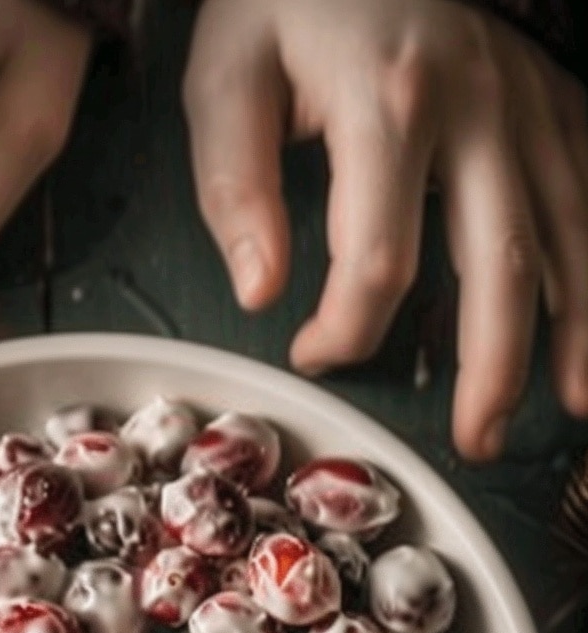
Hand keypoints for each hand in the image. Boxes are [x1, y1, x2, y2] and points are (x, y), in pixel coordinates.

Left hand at [183, 0, 587, 459]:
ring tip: (571, 409)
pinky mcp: (553, 101)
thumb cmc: (285, 3)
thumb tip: (260, 292)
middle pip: (501, 264)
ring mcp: (530, 104)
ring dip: (573, 333)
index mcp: (388, 104)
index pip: (380, 258)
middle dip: (492, 369)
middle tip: (475, 442)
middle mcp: (481, 106)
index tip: (311, 353)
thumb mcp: (227, 79)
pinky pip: (587, 194)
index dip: (346, 329)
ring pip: (569, 236)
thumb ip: (235, 187)